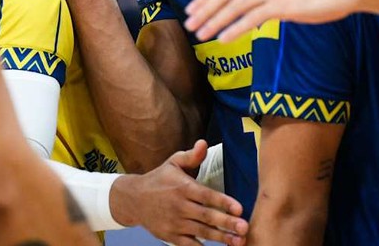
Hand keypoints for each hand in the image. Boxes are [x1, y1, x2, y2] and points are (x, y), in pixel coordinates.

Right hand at [110, 140, 247, 245]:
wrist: (133, 199)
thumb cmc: (159, 179)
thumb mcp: (173, 163)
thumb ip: (192, 156)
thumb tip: (204, 143)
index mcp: (183, 187)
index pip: (206, 195)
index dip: (223, 202)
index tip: (239, 208)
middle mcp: (180, 206)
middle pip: (206, 216)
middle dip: (227, 223)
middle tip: (244, 227)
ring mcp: (175, 223)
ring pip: (201, 232)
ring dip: (221, 237)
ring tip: (238, 241)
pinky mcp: (171, 236)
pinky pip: (189, 244)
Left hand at [184, 0, 361, 41]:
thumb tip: (251, 8)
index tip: (192, 9)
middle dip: (204, 9)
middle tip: (189, 25)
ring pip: (235, 6)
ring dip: (214, 20)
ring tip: (201, 35)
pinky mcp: (284, 5)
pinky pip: (253, 18)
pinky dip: (235, 28)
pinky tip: (224, 39)